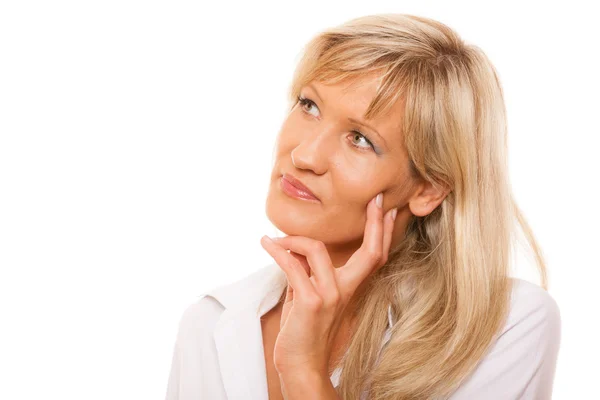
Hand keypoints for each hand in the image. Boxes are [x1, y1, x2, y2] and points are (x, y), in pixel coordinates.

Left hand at [259, 192, 396, 375]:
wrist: (300, 365)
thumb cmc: (303, 330)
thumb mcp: (309, 296)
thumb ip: (307, 271)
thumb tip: (295, 248)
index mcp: (349, 288)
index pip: (375, 256)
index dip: (384, 232)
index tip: (389, 208)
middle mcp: (345, 291)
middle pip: (371, 252)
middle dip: (376, 223)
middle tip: (375, 200)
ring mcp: (330, 295)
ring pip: (316, 249)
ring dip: (292, 239)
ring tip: (274, 239)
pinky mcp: (310, 301)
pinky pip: (292, 265)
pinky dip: (277, 251)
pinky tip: (266, 244)